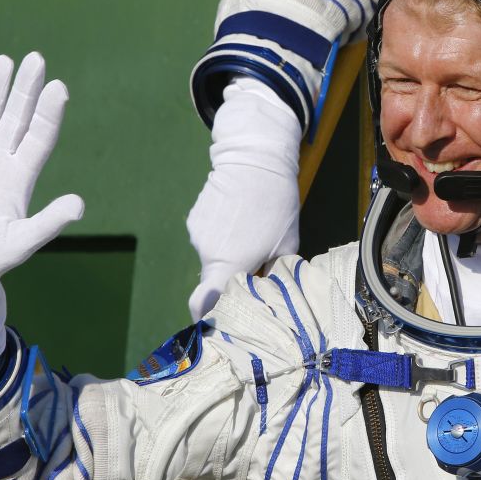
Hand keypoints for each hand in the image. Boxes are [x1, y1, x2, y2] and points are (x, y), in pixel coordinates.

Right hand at [0, 52, 83, 326]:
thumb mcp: (20, 244)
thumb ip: (49, 223)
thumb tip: (80, 205)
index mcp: (20, 179)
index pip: (39, 137)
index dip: (50, 113)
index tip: (60, 87)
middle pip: (17, 118)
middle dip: (27, 89)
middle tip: (37, 58)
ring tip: (6, 60)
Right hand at [186, 78, 300, 319]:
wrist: (254, 158)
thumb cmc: (276, 204)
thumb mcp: (286, 244)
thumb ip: (275, 274)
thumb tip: (268, 293)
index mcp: (230, 262)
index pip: (206, 302)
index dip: (208, 315)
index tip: (216, 321)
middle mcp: (207, 252)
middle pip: (215, 280)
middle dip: (232, 279)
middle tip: (256, 265)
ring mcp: (197, 234)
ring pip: (212, 258)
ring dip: (228, 255)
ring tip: (250, 234)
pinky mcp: (194, 219)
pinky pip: (207, 239)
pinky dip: (221, 237)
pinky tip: (238, 219)